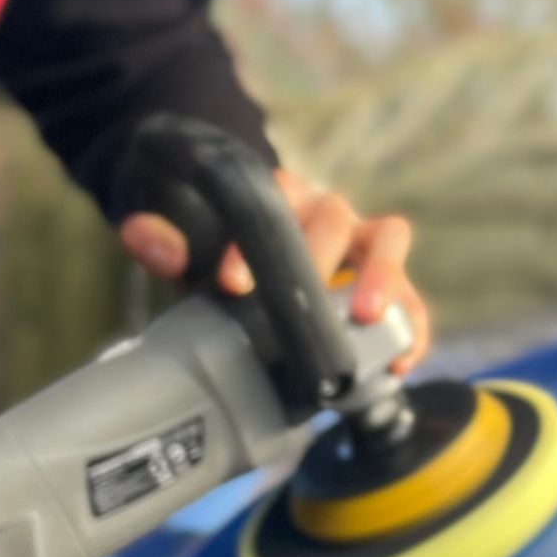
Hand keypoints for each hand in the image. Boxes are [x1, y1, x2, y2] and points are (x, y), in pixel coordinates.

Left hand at [120, 169, 431, 373]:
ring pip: (388, 243)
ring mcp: (364, 247)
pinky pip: (410, 300)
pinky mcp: (387, 286)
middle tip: (300, 303)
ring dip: (382, 279)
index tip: (231, 285)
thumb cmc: (223, 251)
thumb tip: (146, 240)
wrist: (254, 266)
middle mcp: (330, 213)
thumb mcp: (189, 244)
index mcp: (282, 195)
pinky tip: (399, 361)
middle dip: (320, 260)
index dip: (252, 244)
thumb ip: (165, 240)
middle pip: (338, 218)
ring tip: (367, 319)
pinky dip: (410, 326)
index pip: (274, 200)